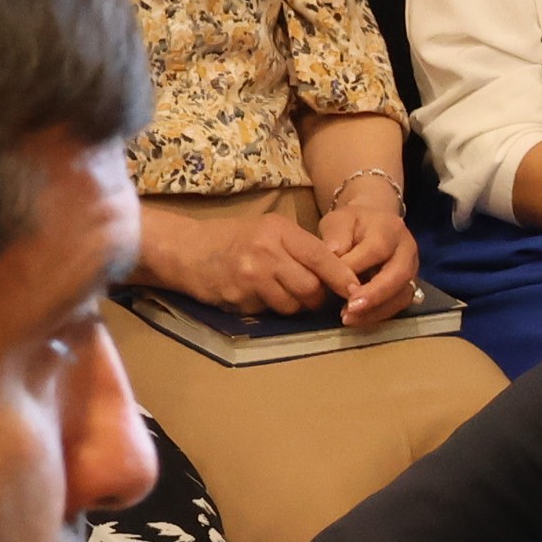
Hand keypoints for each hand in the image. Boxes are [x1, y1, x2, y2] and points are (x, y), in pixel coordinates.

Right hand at [140, 205, 359, 313]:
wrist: (186, 250)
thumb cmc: (234, 239)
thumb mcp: (268, 230)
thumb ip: (300, 248)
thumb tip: (339, 272)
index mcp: (278, 231)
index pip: (321, 256)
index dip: (341, 276)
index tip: (355, 289)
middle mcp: (266, 252)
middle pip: (311, 287)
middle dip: (317, 297)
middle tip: (314, 296)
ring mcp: (251, 277)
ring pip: (293, 304)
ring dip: (294, 305)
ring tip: (282, 293)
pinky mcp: (239, 299)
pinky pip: (270, 311)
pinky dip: (270, 308)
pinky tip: (258, 296)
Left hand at [318, 196, 421, 325]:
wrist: (374, 224)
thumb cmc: (353, 223)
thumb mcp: (339, 220)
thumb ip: (336, 235)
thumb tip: (333, 255)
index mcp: (390, 229)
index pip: (377, 250)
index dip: (356, 267)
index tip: (332, 281)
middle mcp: (407, 250)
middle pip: (399, 275)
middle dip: (374, 295)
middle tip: (349, 309)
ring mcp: (412, 270)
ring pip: (402, 295)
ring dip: (376, 310)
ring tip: (349, 318)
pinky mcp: (408, 287)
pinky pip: (398, 305)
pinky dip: (378, 315)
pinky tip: (357, 319)